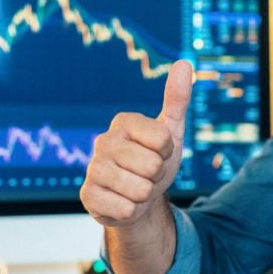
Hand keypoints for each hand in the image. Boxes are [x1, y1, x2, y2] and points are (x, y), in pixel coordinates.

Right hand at [80, 60, 192, 227]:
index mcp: (123, 121)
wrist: (137, 197)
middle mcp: (104, 141)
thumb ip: (177, 98)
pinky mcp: (87, 195)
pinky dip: (131, 210)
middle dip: (157, 175)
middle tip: (147, 173)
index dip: (168, 152)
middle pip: (152, 166)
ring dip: (145, 195)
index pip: (163, 139)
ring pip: (139, 190)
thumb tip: (185, 63)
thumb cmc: (154, 159)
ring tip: (136, 188)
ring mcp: (92, 168)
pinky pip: (125, 209)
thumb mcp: (171, 131)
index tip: (159, 152)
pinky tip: (122, 202)